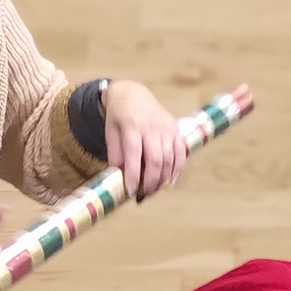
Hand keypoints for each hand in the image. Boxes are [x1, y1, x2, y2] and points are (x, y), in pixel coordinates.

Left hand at [101, 80, 186, 199]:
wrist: (132, 94)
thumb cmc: (118, 116)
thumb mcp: (110, 132)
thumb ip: (115, 154)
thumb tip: (119, 178)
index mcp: (131, 125)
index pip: (134, 155)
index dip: (133, 175)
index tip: (130, 192)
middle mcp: (152, 126)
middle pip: (156, 160)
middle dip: (151, 182)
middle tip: (143, 195)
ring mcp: (167, 128)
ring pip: (169, 159)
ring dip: (162, 179)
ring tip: (152, 191)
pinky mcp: (176, 129)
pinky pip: (181, 153)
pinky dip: (177, 170)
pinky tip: (170, 182)